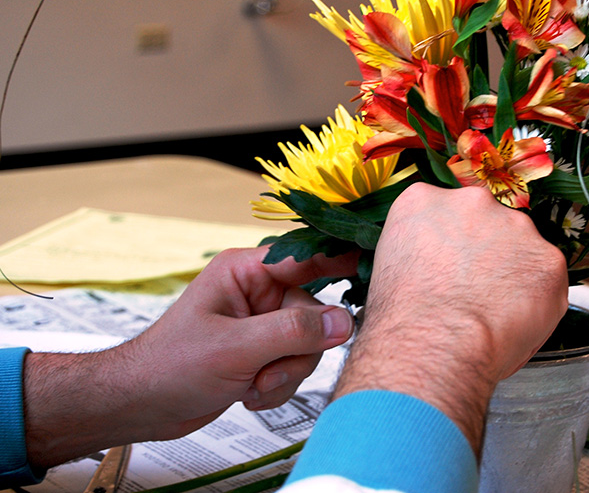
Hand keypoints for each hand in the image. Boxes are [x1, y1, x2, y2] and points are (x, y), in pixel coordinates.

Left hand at [24, 246, 357, 468]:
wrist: (142, 405)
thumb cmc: (171, 365)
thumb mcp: (236, 347)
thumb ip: (293, 332)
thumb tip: (344, 321)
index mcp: (246, 271)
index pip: (306, 257)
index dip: (340, 259)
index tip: (372, 263)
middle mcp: (259, 294)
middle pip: (313, 313)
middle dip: (296, 351)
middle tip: (268, 370)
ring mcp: (262, 325)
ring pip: (307, 345)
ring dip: (284, 373)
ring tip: (252, 384)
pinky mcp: (262, 352)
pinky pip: (294, 365)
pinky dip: (276, 385)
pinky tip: (248, 392)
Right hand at [334, 183, 567, 451]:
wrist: (435, 342)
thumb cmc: (404, 316)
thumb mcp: (388, 265)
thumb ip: (420, 247)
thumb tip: (436, 262)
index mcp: (423, 199)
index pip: (442, 210)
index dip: (447, 242)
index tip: (447, 264)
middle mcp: (472, 200)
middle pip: (485, 221)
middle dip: (483, 251)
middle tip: (471, 289)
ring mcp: (514, 226)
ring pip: (520, 247)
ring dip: (512, 271)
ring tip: (491, 310)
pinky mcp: (547, 258)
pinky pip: (546, 277)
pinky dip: (536, 298)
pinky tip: (511, 319)